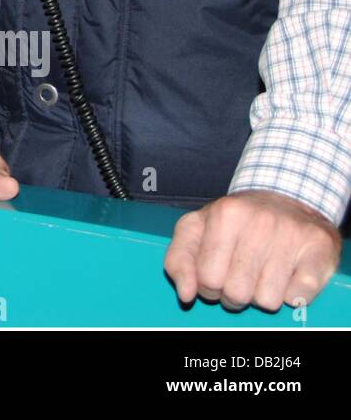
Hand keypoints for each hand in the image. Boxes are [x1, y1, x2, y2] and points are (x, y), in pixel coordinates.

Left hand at [164, 189, 342, 311]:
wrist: (286, 198)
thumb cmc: (234, 222)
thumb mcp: (196, 229)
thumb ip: (178, 260)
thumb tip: (186, 294)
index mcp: (225, 214)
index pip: (207, 279)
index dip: (208, 286)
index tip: (215, 274)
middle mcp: (261, 221)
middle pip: (237, 293)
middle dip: (234, 294)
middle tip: (239, 277)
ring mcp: (292, 234)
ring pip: (267, 300)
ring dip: (262, 294)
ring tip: (262, 273)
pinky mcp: (319, 249)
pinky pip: (298, 297)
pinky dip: (290, 295)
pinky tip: (286, 274)